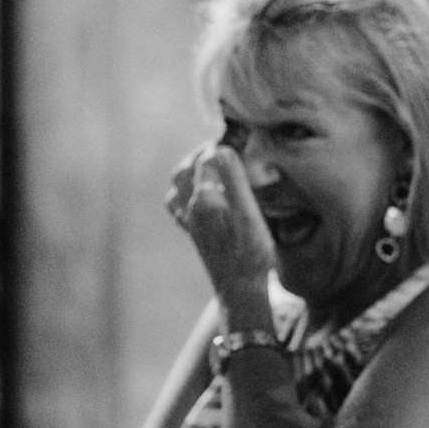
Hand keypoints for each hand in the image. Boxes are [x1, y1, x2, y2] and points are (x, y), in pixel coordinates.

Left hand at [164, 142, 273, 303]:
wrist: (240, 290)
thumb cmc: (251, 252)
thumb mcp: (249, 212)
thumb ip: (233, 179)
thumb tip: (219, 149)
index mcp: (204, 199)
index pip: (205, 160)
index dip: (219, 145)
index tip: (236, 137)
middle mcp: (191, 209)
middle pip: (183, 172)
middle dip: (199, 156)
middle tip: (222, 148)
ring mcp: (190, 223)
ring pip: (177, 189)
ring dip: (189, 172)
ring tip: (210, 167)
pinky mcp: (194, 236)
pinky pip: (179, 207)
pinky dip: (185, 193)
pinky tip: (201, 195)